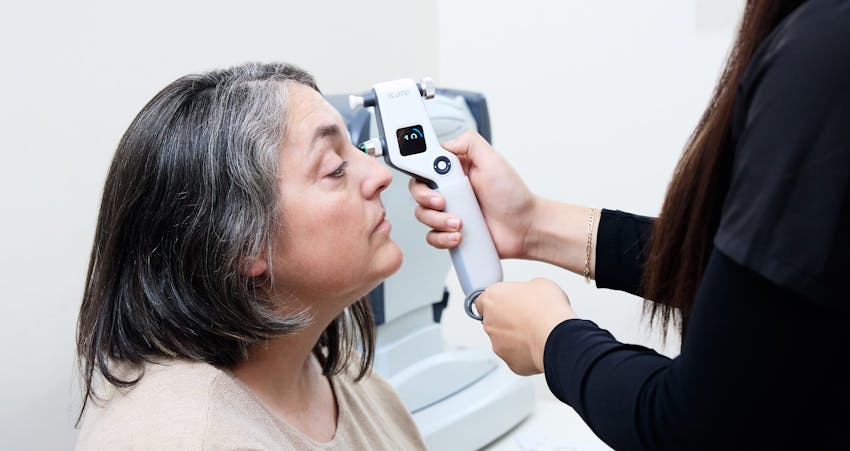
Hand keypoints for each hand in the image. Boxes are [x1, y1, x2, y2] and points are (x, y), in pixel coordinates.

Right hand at [408, 130, 538, 258]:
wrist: (525, 228)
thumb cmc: (514, 196)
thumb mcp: (493, 160)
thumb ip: (470, 143)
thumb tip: (446, 142)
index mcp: (456, 170)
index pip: (425, 166)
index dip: (420, 173)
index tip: (430, 180)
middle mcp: (450, 190)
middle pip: (418, 192)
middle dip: (427, 199)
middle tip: (443, 202)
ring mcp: (450, 212)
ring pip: (423, 216)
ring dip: (438, 221)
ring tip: (460, 222)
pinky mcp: (451, 231)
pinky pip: (433, 236)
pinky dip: (442, 237)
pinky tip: (458, 235)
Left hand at [475, 278, 576, 374]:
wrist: (558, 336)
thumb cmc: (547, 309)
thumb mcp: (539, 284)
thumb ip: (525, 289)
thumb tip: (530, 295)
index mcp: (492, 298)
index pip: (483, 300)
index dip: (498, 301)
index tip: (510, 302)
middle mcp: (489, 323)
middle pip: (494, 321)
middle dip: (509, 320)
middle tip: (529, 317)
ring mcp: (498, 345)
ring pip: (504, 340)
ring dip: (517, 337)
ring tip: (537, 332)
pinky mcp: (510, 362)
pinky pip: (516, 356)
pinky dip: (526, 352)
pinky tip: (540, 345)